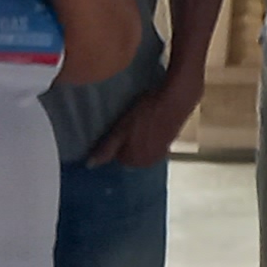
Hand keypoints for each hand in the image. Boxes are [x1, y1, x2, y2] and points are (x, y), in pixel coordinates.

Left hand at [85, 71, 206, 167]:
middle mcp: (148, 162)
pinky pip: (153, 142)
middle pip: (130, 153)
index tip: (119, 126)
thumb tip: (90, 165)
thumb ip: (106, 149)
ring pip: (142, 147)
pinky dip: (151, 134)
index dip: (116, 139)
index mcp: (134, 161)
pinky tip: (152, 121)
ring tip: (141, 120)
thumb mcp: (121, 130)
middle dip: (128, 141)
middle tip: (130, 122)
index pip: (117, 155)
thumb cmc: (146, 114)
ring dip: (140, 137)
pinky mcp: (170, 143)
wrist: (176, 100)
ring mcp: (161, 153)